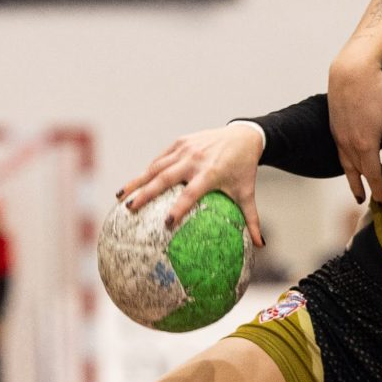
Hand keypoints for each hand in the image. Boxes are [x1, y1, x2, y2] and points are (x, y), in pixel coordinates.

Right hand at [117, 123, 265, 244]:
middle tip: (129, 208)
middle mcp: (195, 159)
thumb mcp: (247, 194)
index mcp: (211, 173)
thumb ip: (251, 220)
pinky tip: (133, 185)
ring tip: (120, 197)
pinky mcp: (180, 141)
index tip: (167, 223)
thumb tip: (261, 246)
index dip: (179, 207)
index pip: (191, 193)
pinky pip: (161, 158)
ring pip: (156, 166)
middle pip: (165, 178)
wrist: (243, 136)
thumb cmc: (244, 170)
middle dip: (145, 193)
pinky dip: (147, 171)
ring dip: (137, 181)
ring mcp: (185, 148)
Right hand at [327, 54, 381, 205]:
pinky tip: (349, 165)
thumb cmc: (376, 88)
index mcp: (366, 145)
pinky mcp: (334, 127)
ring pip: (346, 166)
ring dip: (352, 181)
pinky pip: (340, 153)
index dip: (380, 189)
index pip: (373, 175)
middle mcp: (350, 145)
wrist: (350, 72)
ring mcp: (340, 137)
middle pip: (358, 174)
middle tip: (374, 202)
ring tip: (357, 194)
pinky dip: (345, 164)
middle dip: (367, 189)